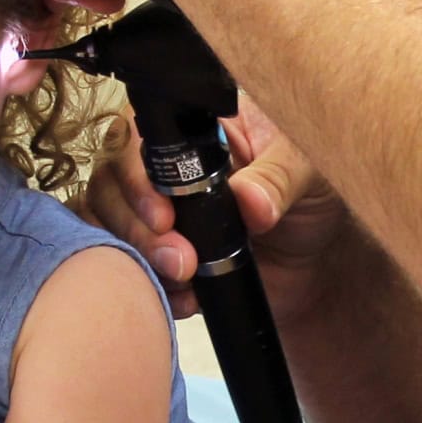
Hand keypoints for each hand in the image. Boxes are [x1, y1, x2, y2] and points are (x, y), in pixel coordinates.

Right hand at [76, 98, 357, 320]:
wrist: (317, 262)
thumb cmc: (314, 196)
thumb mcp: (310, 173)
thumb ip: (279, 179)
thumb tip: (250, 201)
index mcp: (196, 124)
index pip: (140, 132)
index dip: (139, 173)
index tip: (165, 215)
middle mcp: (164, 160)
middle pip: (110, 178)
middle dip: (137, 224)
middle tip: (179, 257)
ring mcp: (153, 205)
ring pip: (104, 218)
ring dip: (134, 252)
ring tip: (181, 277)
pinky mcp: (154, 247)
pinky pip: (119, 261)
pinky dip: (144, 282)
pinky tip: (181, 298)